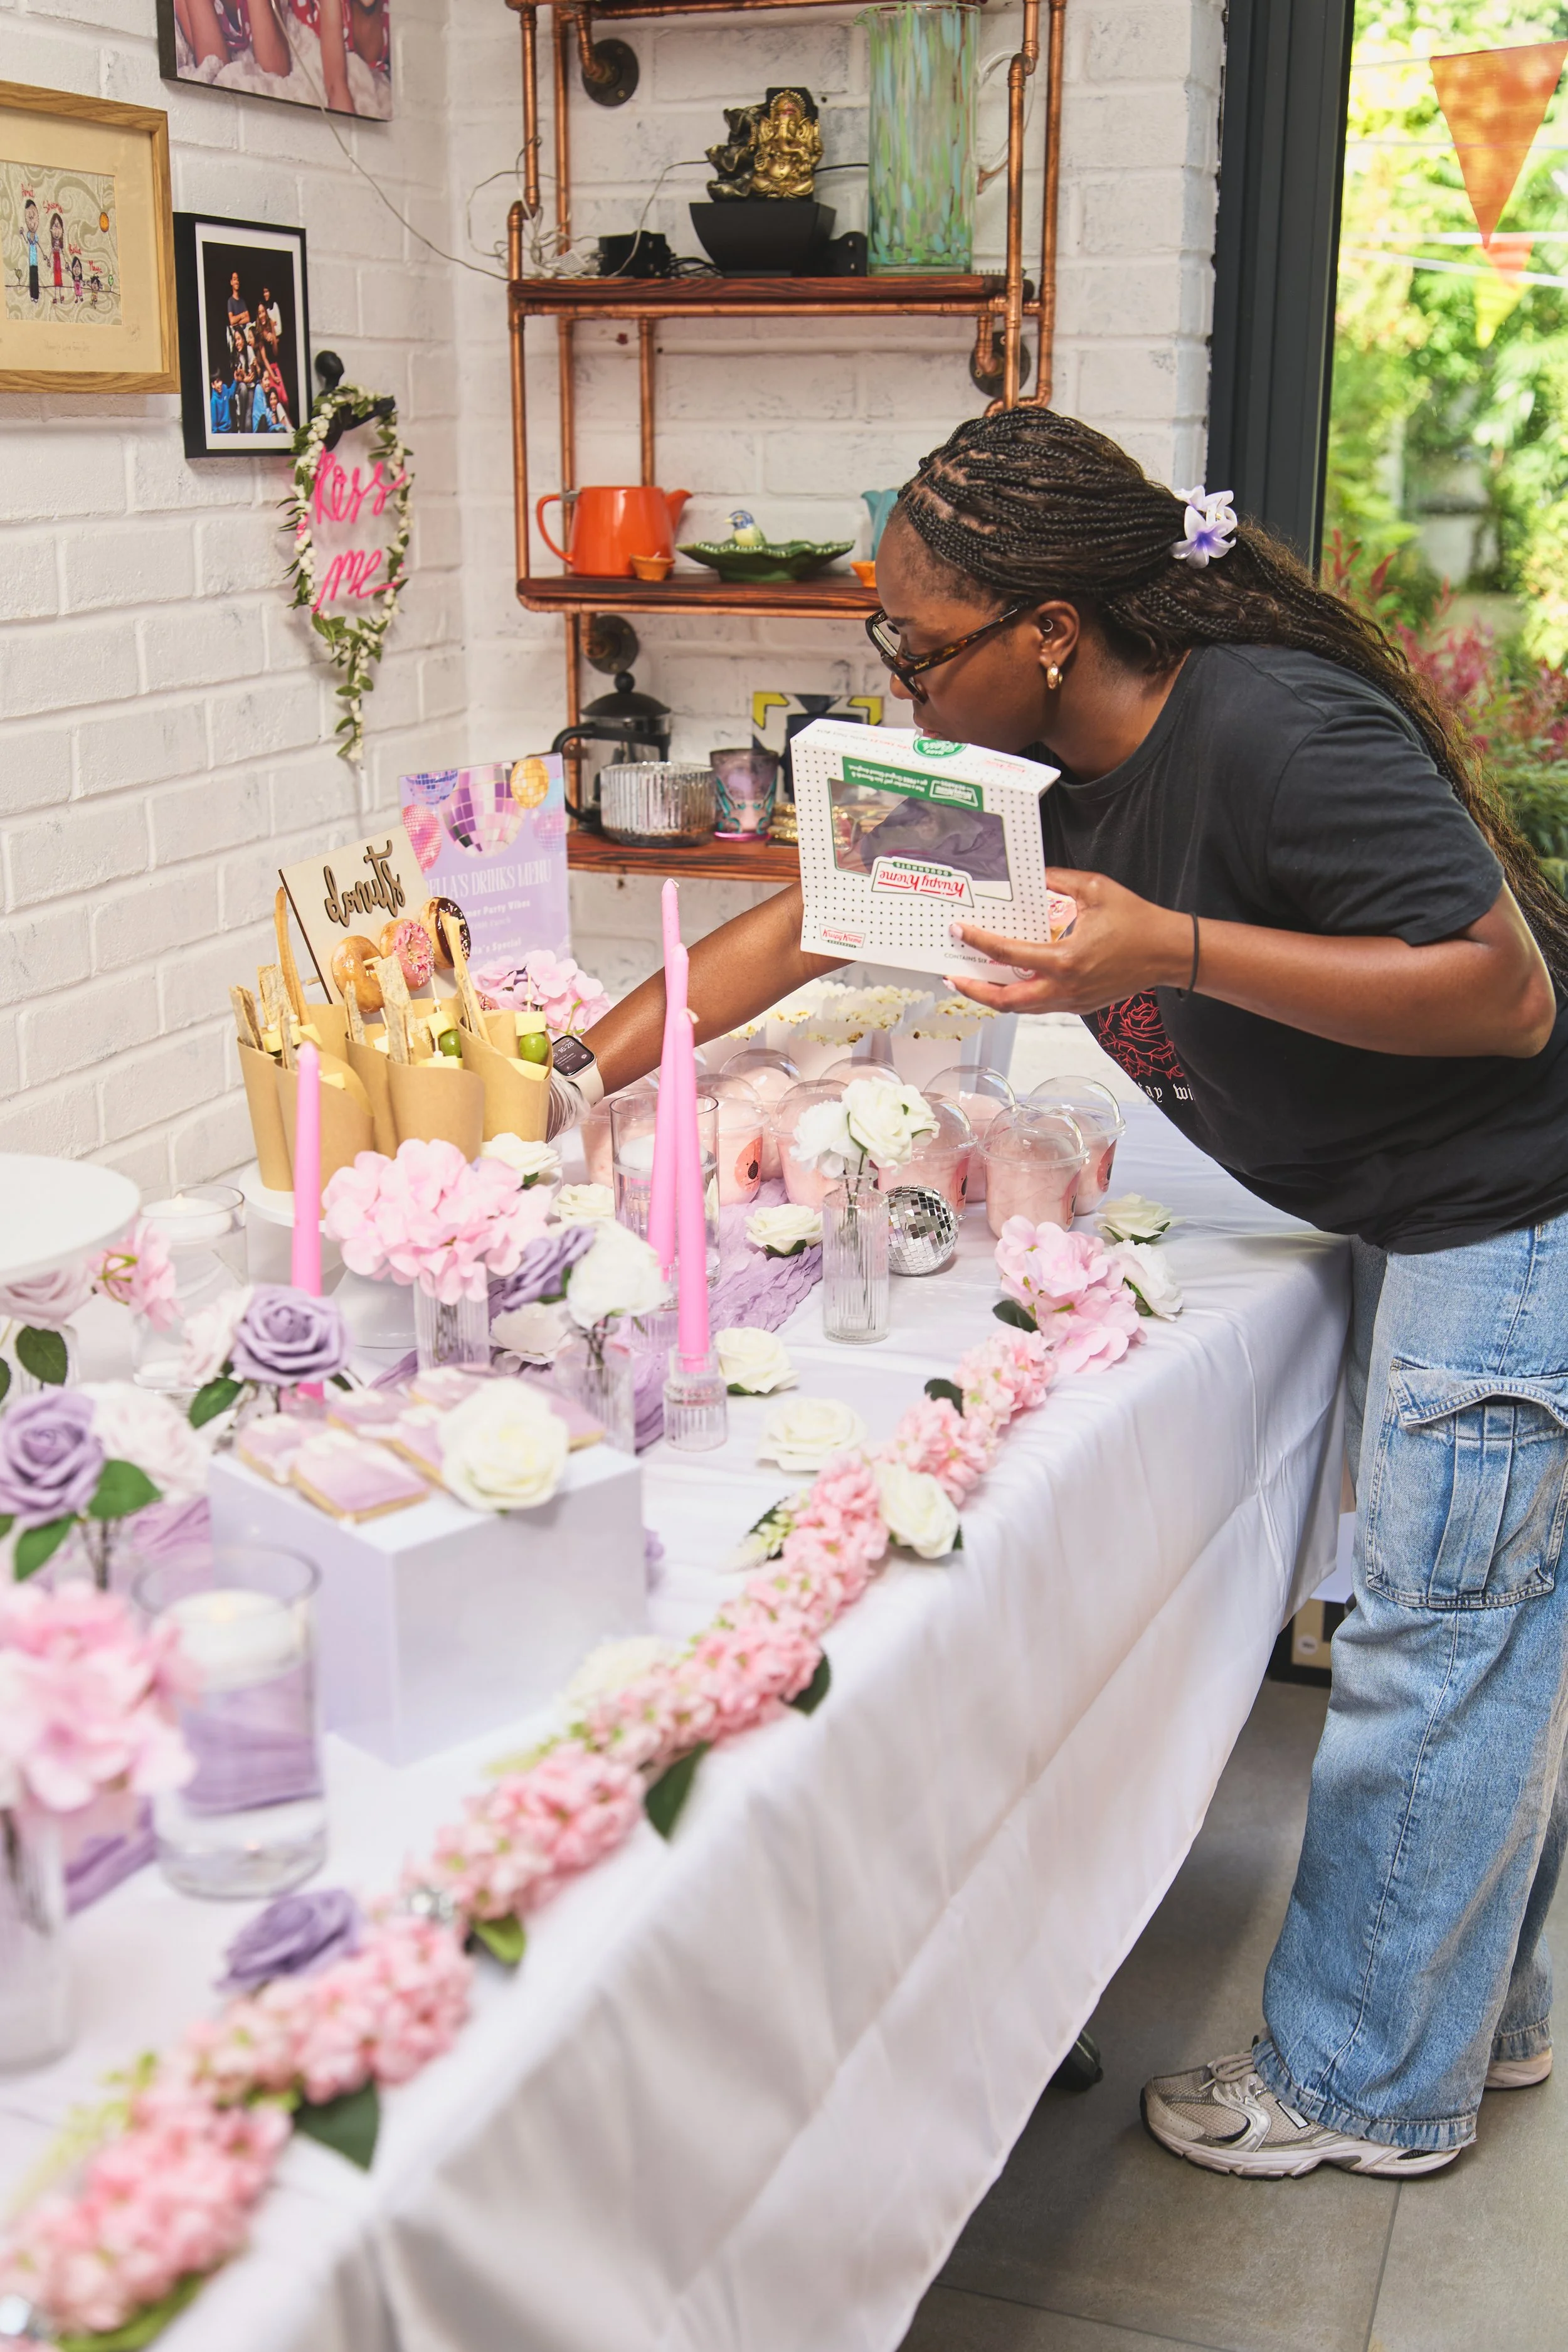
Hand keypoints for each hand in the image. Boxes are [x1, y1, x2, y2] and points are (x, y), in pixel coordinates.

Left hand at [948, 869, 1191, 1013]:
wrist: (1168, 953)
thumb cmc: (1138, 922)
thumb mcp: (1095, 889)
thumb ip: (1058, 881)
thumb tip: (1032, 878)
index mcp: (1066, 959)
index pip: (1008, 954)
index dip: (978, 942)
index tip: (959, 932)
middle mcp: (1065, 987)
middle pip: (1006, 1000)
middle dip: (974, 991)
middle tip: (952, 977)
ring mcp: (1073, 1001)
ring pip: (1022, 1008)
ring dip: (994, 997)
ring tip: (973, 983)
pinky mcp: (1080, 1006)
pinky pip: (1041, 1005)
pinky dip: (1020, 996)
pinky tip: (1009, 982)